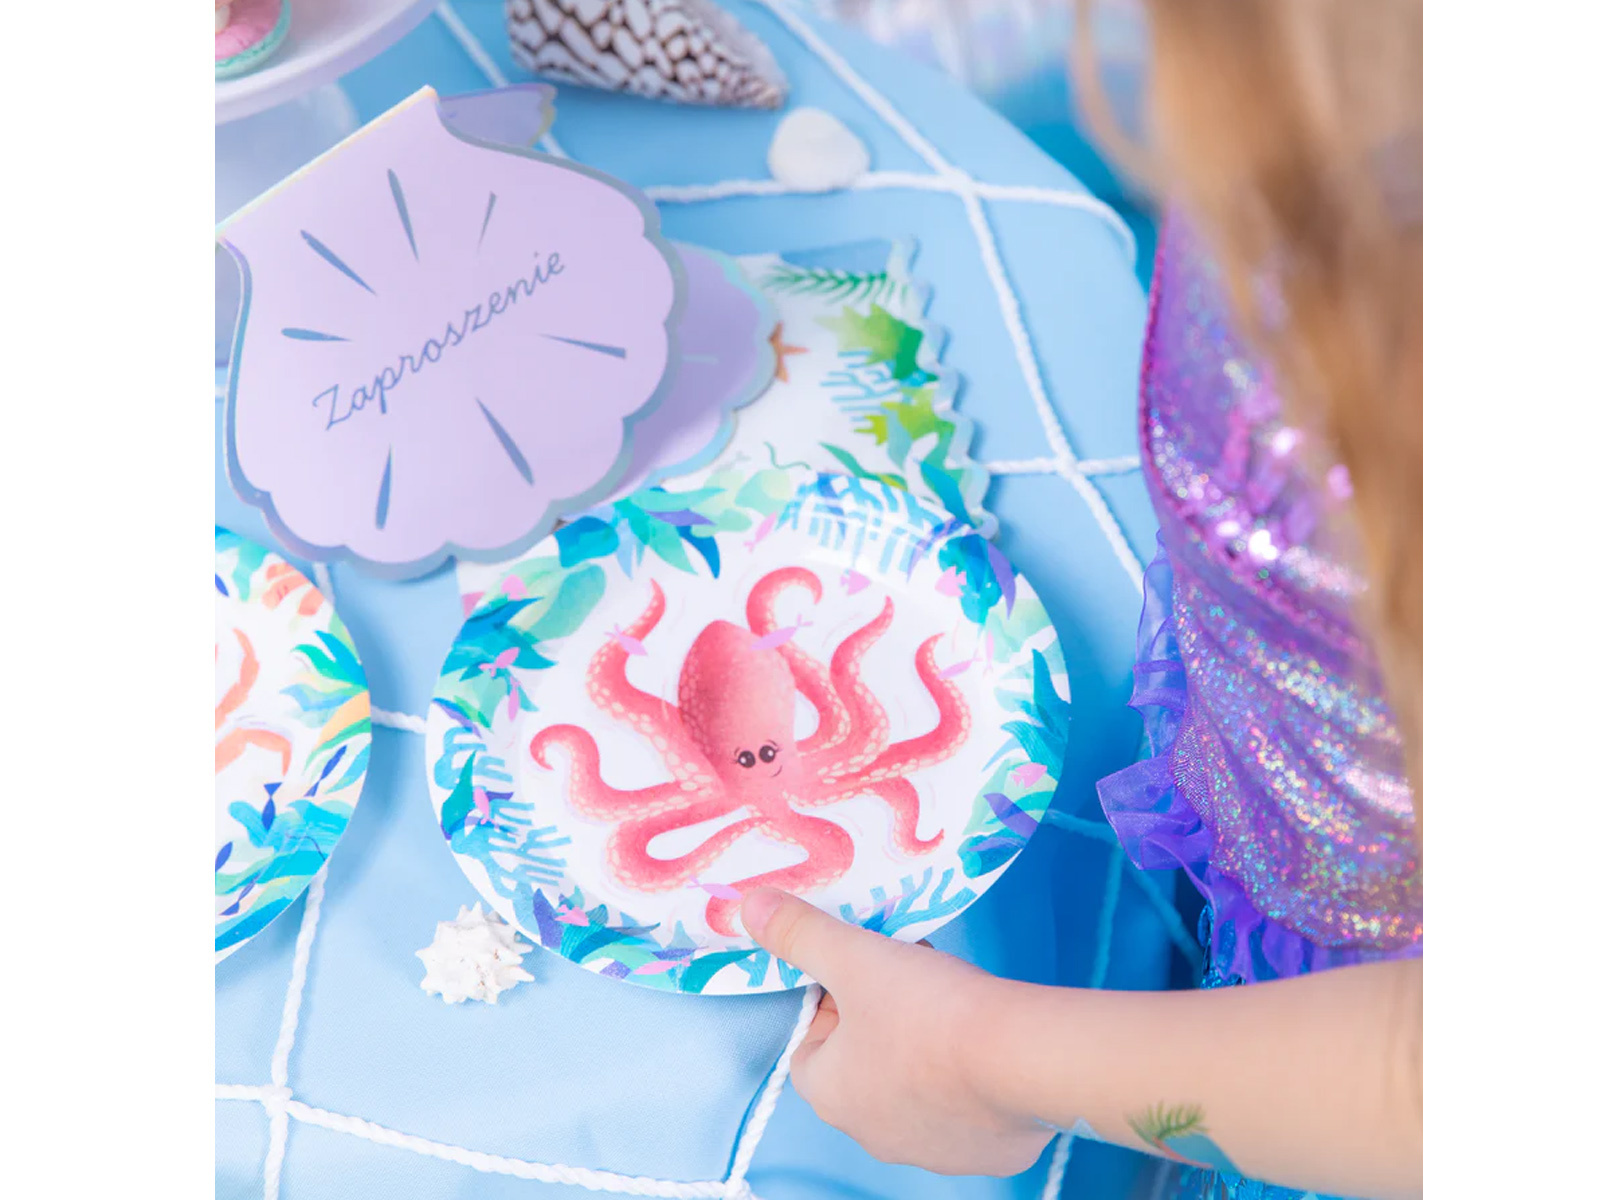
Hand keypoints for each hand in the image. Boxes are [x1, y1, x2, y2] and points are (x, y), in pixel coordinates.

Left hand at [741, 887, 1052, 1176]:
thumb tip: (750, 909)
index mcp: (830, 1095)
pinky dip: (971, 1076)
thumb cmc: (929, 1012)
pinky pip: (966, 1108)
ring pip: (915, 1086)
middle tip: (911, 978)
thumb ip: (800, 933)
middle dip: (882, 1019)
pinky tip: (986, 1043)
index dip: (835, 1001)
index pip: (811, 1045)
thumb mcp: (854, 957)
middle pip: (863, 1064)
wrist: (1021, 1058)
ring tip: (954, 1004)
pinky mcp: (986, 1153)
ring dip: (925, 1046)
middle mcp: (873, 1135)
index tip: (865, 971)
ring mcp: (933, 1151)